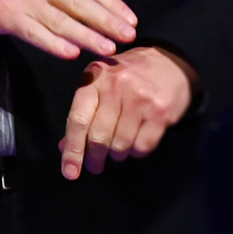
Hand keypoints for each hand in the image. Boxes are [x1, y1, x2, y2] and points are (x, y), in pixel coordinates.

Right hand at [0, 0, 137, 59]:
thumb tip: (86, 6)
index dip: (111, 2)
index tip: (130, 19)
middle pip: (80, 2)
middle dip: (108, 20)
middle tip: (129, 36)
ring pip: (62, 19)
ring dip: (88, 35)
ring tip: (108, 49)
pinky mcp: (6, 15)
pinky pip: (35, 32)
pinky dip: (54, 43)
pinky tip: (70, 53)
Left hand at [60, 47, 197, 178]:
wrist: (167, 61)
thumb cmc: (126, 77)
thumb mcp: (99, 85)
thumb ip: (82, 113)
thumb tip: (64, 147)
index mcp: (94, 79)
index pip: (77, 120)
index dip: (72, 150)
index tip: (69, 172)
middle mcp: (115, 87)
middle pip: (99, 135)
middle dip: (94, 157)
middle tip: (95, 166)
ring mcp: (140, 98)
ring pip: (121, 143)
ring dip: (116, 154)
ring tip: (116, 151)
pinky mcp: (160, 111)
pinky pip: (143, 145)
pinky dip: (136, 152)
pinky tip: (134, 145)